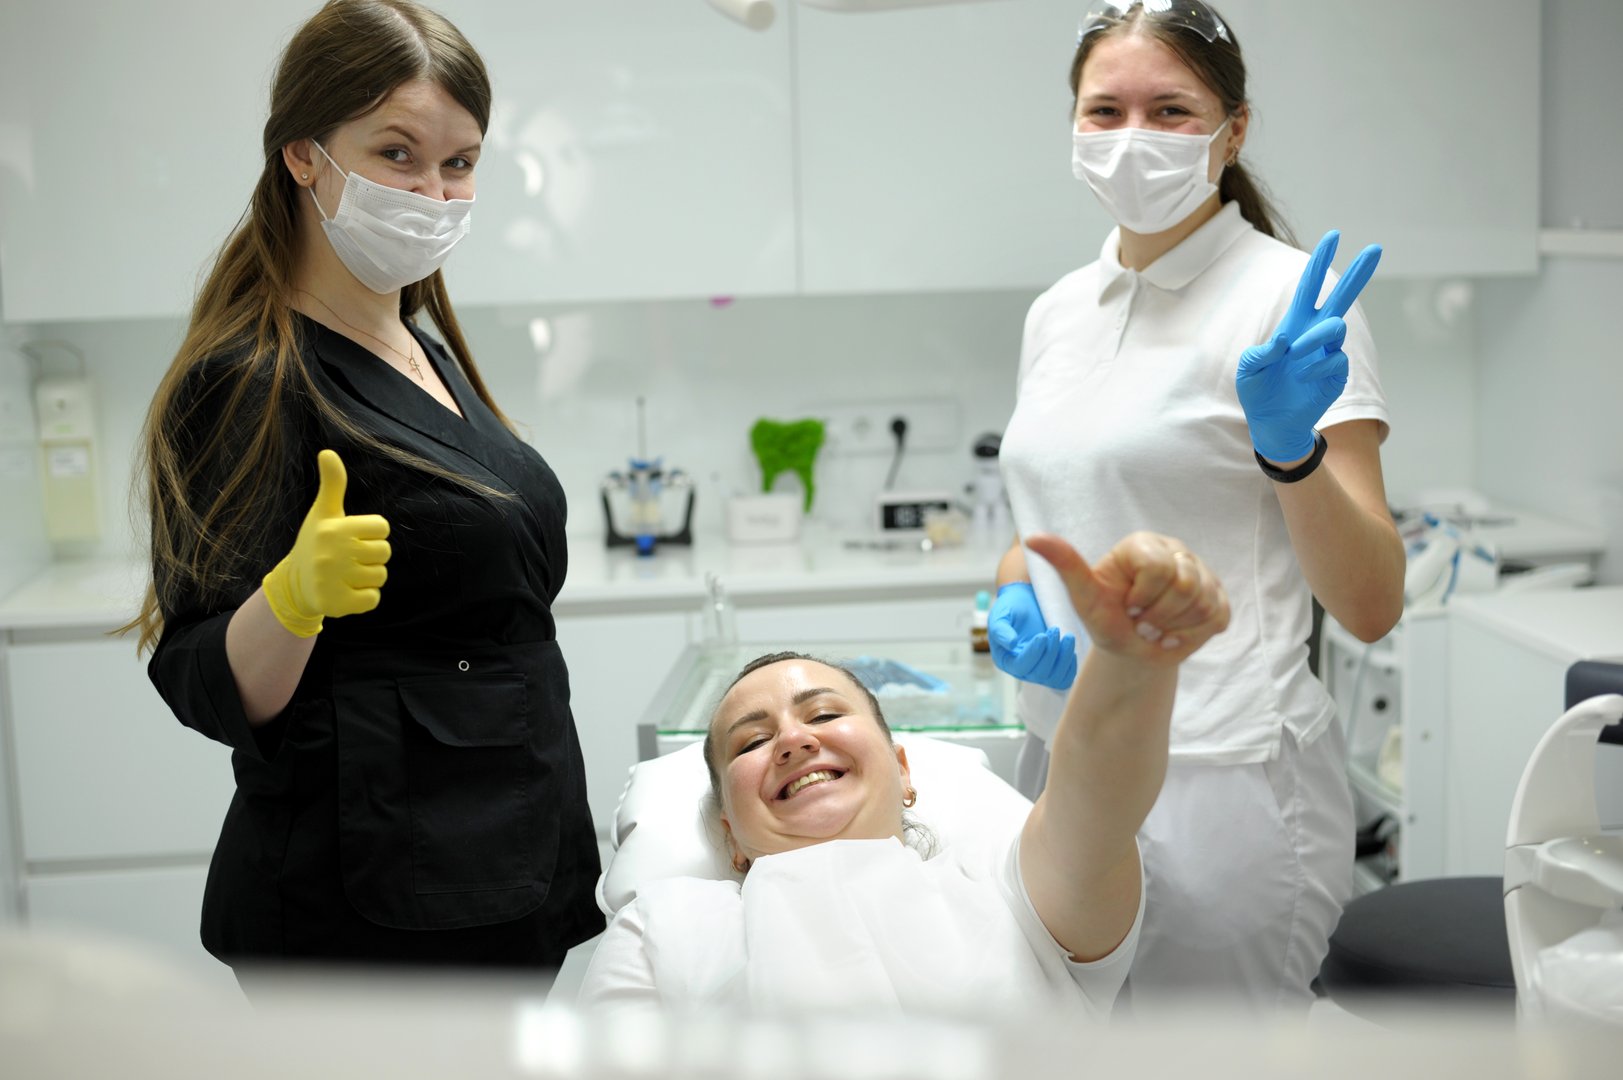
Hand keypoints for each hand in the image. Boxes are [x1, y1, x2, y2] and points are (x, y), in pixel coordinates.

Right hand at [261, 450, 390, 637]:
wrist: (295, 584)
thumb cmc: (317, 542)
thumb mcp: (323, 512)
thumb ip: (332, 484)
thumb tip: (327, 452)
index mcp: (334, 528)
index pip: (382, 527)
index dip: (371, 532)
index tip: (352, 536)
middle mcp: (332, 554)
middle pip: (384, 552)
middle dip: (371, 556)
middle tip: (349, 558)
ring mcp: (333, 580)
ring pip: (380, 576)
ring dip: (368, 577)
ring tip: (345, 574)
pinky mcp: (337, 604)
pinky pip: (373, 599)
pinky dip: (365, 598)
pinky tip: (346, 591)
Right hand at [988, 582, 1077, 690]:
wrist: (1027, 603)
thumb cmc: (1011, 608)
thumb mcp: (1000, 615)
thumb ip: (1000, 629)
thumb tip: (1011, 644)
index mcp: (1005, 660)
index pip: (1020, 667)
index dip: (1033, 654)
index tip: (1043, 635)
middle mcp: (1021, 670)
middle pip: (1039, 674)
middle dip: (1050, 652)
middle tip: (1054, 629)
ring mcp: (1038, 671)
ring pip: (1054, 679)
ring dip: (1064, 659)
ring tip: (1068, 637)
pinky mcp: (1053, 668)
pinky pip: (1064, 680)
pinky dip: (1070, 668)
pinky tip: (1071, 650)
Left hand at [1023, 532, 1228, 664]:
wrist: (1131, 650)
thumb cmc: (1106, 618)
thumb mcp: (1083, 596)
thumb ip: (1065, 565)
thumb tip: (1033, 538)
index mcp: (1143, 544)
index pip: (1158, 567)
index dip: (1143, 597)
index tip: (1128, 606)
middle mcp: (1175, 551)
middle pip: (1185, 585)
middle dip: (1158, 616)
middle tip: (1142, 621)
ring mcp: (1202, 573)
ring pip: (1203, 602)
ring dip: (1175, 627)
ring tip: (1158, 626)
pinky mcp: (1219, 596)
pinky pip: (1217, 617)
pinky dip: (1193, 635)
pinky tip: (1176, 632)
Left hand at [1237, 229, 1381, 463]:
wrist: (1272, 424)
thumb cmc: (1258, 391)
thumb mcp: (1249, 370)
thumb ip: (1260, 353)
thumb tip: (1286, 340)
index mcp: (1294, 324)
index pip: (1310, 287)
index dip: (1320, 262)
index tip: (1333, 236)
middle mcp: (1315, 334)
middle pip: (1341, 297)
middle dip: (1357, 273)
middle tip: (1375, 248)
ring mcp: (1328, 352)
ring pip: (1335, 328)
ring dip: (1314, 338)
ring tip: (1295, 355)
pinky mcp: (1337, 373)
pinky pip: (1334, 359)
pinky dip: (1315, 366)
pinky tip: (1302, 377)